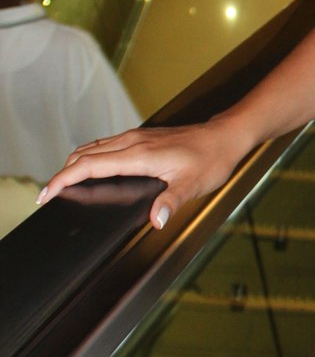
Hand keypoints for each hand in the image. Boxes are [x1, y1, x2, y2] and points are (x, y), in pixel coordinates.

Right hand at [38, 116, 248, 230]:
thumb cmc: (211, 159)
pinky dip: (90, 157)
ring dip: (74, 164)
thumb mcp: (194, 185)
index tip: (47, 193)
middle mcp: (132, 142)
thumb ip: (171, 202)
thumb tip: (155, 220)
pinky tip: (91, 168)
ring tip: (63, 183)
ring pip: (94, 147)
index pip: (90, 165)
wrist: (225, 136)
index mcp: (139, 154)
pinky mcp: (141, 137)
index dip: (64, 178)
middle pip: (84, 155)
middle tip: (48, 194)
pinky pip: (106, 145)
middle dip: (62, 173)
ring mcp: (136, 137)